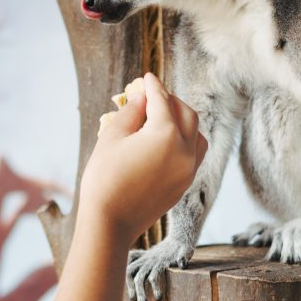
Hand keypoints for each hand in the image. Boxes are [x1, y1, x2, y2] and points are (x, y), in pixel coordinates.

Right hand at [78, 72, 207, 245]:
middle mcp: (185, 150)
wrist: (110, 223)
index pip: (162, 101)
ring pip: (196, 135)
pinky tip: (168, 141)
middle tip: (153, 96)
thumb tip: (142, 98)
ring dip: (183, 121)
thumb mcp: (112, 137)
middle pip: (187, 114)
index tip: (146, 78)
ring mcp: (188, 170)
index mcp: (166, 134)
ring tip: (163, 118)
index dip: (152, 86)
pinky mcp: (185, 184)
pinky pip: (194, 155)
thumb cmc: (104, 178)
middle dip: (171, 101)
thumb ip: (131, 112)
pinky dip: (185, 142)